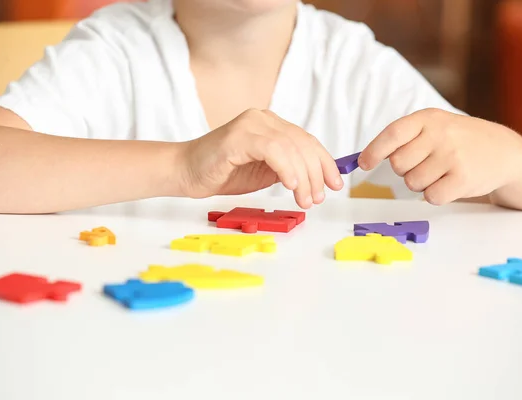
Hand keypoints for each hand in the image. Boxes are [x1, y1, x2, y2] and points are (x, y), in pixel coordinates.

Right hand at [178, 109, 343, 208]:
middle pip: (303, 143)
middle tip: (318, 198)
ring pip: (291, 147)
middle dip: (316, 174)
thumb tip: (315, 180)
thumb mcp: (264, 172)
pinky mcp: (238, 136)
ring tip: (305, 200)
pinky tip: (290, 187)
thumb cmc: (222, 173)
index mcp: (270, 125)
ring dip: (303, 177)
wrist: (186, 172)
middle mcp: (263, 119)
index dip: (325, 162)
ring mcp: (250, 124)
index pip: (306, 140)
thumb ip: (286, 169)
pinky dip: (286, 168)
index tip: (336, 184)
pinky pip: (272, 150)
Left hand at [357, 108, 521, 204]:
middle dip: (405, 170)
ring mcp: (452, 156)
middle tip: (425, 164)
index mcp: (428, 119)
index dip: (374, 151)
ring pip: (412, 182)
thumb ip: (404, 137)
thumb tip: (365, 158)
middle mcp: (439, 135)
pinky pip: (431, 196)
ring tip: (441, 172)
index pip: (392, 134)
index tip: (363, 164)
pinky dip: (435, 195)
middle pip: (398, 164)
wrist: (503, 151)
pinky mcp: (463, 179)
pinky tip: (449, 183)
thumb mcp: (435, 126)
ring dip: (421, 183)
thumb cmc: (459, 140)